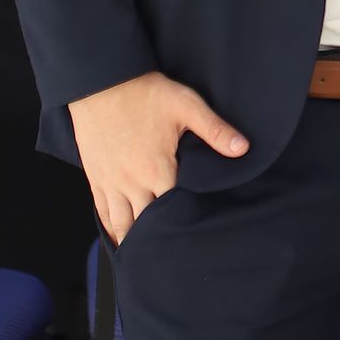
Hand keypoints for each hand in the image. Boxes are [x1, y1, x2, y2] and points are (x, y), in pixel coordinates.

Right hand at [68, 71, 247, 243]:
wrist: (100, 81)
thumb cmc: (145, 93)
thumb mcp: (186, 106)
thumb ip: (215, 130)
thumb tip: (243, 149)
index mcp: (158, 170)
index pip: (175, 211)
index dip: (186, 225)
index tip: (197, 238)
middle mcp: (132, 183)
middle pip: (147, 225)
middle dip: (160, 241)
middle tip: (174, 257)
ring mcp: (111, 183)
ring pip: (122, 224)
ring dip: (133, 240)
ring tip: (146, 257)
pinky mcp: (95, 178)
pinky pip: (103, 212)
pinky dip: (112, 228)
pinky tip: (120, 238)